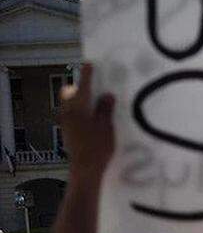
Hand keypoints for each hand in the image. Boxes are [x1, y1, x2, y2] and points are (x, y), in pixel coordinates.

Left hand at [59, 63, 114, 179]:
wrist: (85, 169)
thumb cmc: (98, 146)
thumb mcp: (106, 126)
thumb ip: (105, 109)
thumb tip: (106, 95)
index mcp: (78, 108)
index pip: (82, 87)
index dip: (87, 75)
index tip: (89, 64)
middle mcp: (68, 113)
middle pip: (70, 94)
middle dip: (79, 89)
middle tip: (94, 88)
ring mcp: (66, 123)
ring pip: (70, 105)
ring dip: (81, 101)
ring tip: (97, 104)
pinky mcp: (68, 132)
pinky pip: (73, 115)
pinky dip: (81, 111)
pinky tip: (93, 118)